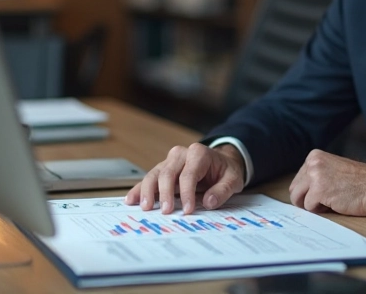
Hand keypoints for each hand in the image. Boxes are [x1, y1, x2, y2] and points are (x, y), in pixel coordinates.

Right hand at [125, 143, 245, 214]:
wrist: (222, 162)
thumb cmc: (226, 171)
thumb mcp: (233, 179)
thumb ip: (222, 190)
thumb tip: (208, 202)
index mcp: (199, 153)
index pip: (189, 174)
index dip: (187, 193)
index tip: (187, 210)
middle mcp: (181, 154)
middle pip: (168, 172)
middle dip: (165, 193)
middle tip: (166, 211)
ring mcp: (170, 161)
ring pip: (154, 174)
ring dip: (148, 191)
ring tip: (145, 207)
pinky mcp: (163, 169)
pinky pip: (150, 178)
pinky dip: (140, 189)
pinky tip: (132, 199)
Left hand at [289, 149, 365, 215]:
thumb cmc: (357, 181)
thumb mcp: (332, 168)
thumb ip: (316, 173)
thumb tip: (299, 191)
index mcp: (314, 156)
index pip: (298, 179)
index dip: (308, 191)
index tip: (323, 192)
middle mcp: (312, 163)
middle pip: (294, 189)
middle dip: (306, 199)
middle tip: (323, 201)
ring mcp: (314, 176)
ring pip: (299, 199)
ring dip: (313, 205)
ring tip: (330, 201)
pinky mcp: (318, 191)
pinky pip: (309, 207)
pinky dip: (321, 210)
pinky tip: (335, 203)